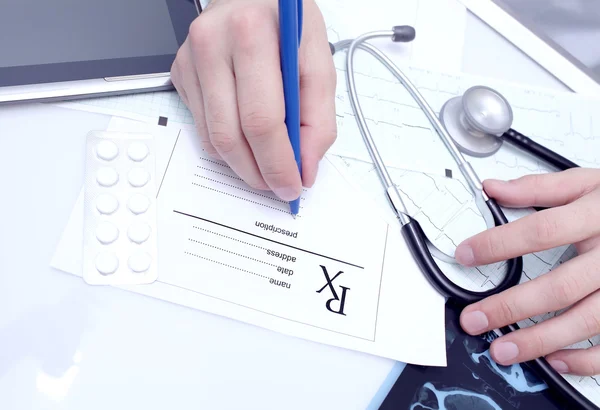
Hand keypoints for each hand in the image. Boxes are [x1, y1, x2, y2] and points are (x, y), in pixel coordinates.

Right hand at [170, 0, 336, 200]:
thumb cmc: (285, 22)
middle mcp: (213, 44)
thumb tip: (305, 166)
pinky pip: (203, 128)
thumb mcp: (318, 58)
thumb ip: (318, 118)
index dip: (278, 163)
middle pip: (231, 136)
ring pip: (213, 139)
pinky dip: (228, 143)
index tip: (292, 184)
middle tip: (278, 184)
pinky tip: (246, 132)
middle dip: (259, 172)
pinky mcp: (180, 73)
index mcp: (252, 34)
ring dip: (243, 164)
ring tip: (266, 163)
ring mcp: (190, 59)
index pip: (262, 119)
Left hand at [455, 168, 599, 375]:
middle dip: (511, 306)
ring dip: (541, 340)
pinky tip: (555, 360)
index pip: (542, 231)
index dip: (500, 244)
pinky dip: (587, 358)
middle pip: (561, 286)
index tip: (465, 255)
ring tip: (503, 349)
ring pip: (587, 320)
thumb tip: (492, 188)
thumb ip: (539, 188)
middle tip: (474, 319)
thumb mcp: (588, 183)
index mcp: (598, 216)